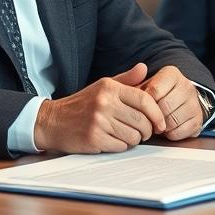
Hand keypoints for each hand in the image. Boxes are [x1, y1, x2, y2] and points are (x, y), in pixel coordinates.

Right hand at [33, 63, 165, 152]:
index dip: (157, 113)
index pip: (145, 100)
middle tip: (143, 131)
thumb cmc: (82, 104)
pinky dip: (121, 146)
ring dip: (134, 139)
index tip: (161, 123)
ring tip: (126, 134)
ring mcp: (98, 122)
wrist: (53, 121)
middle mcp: (104, 103)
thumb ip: (126, 79)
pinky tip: (113, 140)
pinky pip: (121, 146)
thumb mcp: (103, 86)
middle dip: (147, 130)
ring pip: (133, 136)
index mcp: (110, 88)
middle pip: (142, 121)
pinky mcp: (93, 139)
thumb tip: (144, 68)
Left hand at [141, 65, 206, 140]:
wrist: (178, 101)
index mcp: (172, 74)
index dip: (145, 102)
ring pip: (172, 121)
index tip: (142, 105)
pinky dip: (170, 134)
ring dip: (161, 126)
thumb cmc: (156, 94)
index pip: (155, 91)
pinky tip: (168, 128)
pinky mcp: (198, 120)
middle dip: (153, 116)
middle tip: (149, 117)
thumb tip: (138, 70)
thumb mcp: (143, 84)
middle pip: (164, 107)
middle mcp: (186, 86)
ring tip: (158, 122)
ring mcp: (194, 103)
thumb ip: (134, 79)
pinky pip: (179, 132)